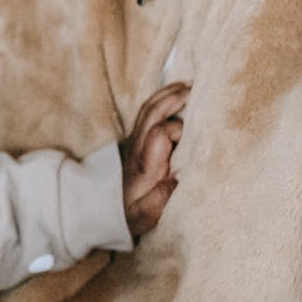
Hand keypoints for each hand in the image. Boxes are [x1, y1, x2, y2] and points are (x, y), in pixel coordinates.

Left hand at [120, 83, 188, 235]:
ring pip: (148, 109)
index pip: (158, 133)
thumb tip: (178, 179)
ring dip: (168, 94)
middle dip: (173, 98)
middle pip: (151, 112)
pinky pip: (148, 112)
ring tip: (189, 86)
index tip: (193, 134)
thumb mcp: (145, 215)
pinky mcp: (136, 139)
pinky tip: (176, 95)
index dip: (176, 128)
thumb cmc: (131, 213)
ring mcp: (135, 140)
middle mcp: (137, 146)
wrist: (107, 211)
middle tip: (195, 89)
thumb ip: (160, 199)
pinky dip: (162, 99)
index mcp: (144, 163)